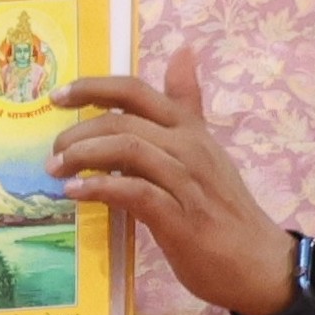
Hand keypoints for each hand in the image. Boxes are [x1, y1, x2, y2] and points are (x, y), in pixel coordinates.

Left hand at [47, 69, 299, 314]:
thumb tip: (183, 52)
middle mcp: (190, 148)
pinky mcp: (182, 218)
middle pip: (123, 121)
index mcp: (190, 130)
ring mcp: (188, 182)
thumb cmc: (222, 207)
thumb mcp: (204, 149)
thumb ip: (186, 106)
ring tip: (57, 171)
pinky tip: (75, 192)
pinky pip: (135, 192)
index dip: (93, 88)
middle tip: (53, 154)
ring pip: (128, 150)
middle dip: (78, 133)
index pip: (137, 92)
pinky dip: (100, 188)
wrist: (260, 262)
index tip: (57, 98)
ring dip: (82, 157)